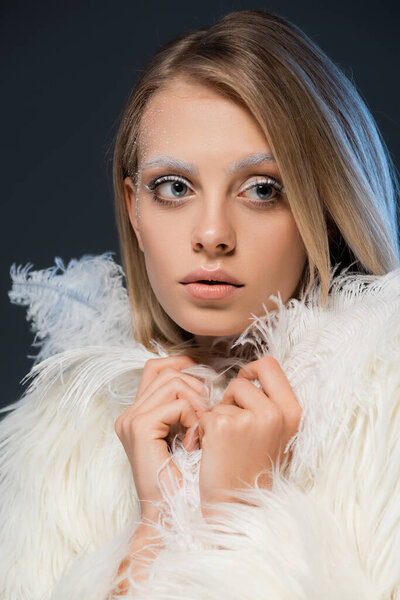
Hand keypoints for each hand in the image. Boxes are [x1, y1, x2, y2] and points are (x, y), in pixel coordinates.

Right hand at [114, 355, 206, 515]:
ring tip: (202, 429)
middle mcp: (129, 414)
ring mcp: (131, 420)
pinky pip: (176, 404)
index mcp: (137, 414)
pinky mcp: (140, 428)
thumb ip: (187, 406)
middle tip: (207, 414)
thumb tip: (205, 378)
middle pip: (166, 371)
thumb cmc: (188, 479)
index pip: (156, 367)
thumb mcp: (188, 434)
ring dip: (197, 401)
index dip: (182, 365)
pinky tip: (196, 441)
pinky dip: (194, 417)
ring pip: (172, 382)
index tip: (205, 383)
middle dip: (195, 385)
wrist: (174, 514)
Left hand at [198, 356, 301, 518]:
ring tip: (226, 443)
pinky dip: (204, 429)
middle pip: (244, 379)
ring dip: (219, 415)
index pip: (270, 365)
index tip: (245, 385)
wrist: (238, 507)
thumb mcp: (277, 433)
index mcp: (293, 412)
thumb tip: (250, 373)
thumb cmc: (254, 469)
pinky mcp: (223, 427)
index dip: (253, 370)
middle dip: (233, 395)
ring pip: (223, 397)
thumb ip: (270, 403)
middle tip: (233, 421)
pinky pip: (207, 413)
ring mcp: (249, 419)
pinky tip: (213, 450)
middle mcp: (275, 413)